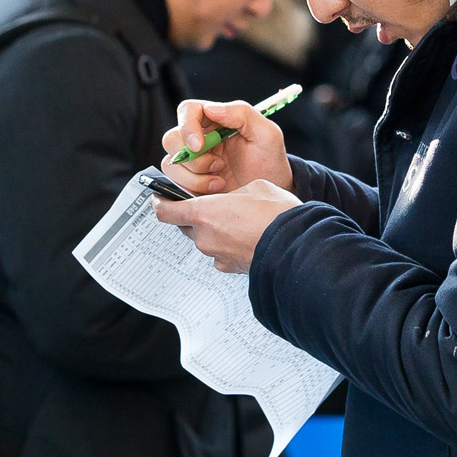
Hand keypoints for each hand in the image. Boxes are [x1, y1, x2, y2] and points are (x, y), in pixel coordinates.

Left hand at [151, 180, 299, 272]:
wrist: (297, 247)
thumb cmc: (277, 214)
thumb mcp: (254, 187)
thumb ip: (233, 194)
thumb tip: (232, 201)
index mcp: (203, 213)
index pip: (165, 211)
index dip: (160, 203)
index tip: (159, 197)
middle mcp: (204, 238)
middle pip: (185, 225)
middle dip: (194, 215)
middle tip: (209, 204)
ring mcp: (217, 256)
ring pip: (205, 239)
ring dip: (214, 230)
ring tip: (237, 221)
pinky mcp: (230, 268)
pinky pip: (220, 252)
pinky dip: (227, 244)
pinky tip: (246, 236)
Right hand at [161, 99, 294, 195]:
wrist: (271, 193)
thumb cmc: (270, 162)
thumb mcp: (267, 134)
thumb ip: (242, 113)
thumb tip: (211, 108)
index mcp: (215, 120)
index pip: (187, 111)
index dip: (187, 126)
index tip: (199, 145)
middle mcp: (200, 138)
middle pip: (171, 139)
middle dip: (191, 157)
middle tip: (217, 166)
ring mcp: (192, 161)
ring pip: (171, 164)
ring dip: (194, 176)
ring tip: (219, 180)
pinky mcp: (189, 182)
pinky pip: (175, 184)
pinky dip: (194, 189)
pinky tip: (215, 190)